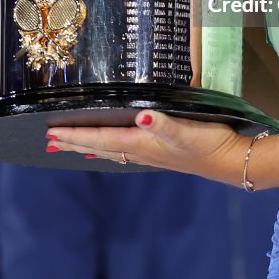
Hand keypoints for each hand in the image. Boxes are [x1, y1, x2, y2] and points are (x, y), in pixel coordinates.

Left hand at [45, 109, 246, 183]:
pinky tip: (112, 148)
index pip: (100, 138)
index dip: (75, 135)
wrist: (230, 161)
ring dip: (88, 147)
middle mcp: (141, 150)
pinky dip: (109, 148)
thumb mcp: (186, 130)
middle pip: (99, 147)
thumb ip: (164, 123)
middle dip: (73, 143)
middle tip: (48, 143)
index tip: (51, 133)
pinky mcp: (161, 153)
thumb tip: (143, 117)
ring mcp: (150, 154)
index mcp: (141, 143)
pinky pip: (124, 151)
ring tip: (70, 147)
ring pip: (110, 150)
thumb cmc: (208, 143)